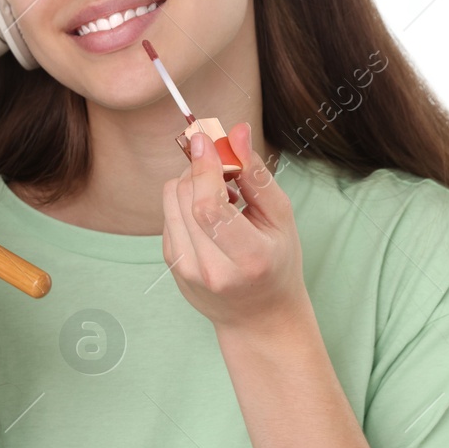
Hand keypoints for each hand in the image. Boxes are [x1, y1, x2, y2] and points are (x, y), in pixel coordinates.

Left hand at [162, 122, 309, 334]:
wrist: (258, 317)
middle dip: (201, 169)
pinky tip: (211, 215)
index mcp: (248, 259)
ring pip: (171, 200)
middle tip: (227, 166)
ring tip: (223, 195)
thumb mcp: (280, 218)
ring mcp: (185, 270)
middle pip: (186, 198)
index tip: (205, 139)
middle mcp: (211, 269)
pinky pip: (168, 213)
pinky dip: (186, 202)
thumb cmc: (277, 263)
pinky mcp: (170, 264)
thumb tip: (237, 131)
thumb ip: (256, 174)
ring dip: (192, 183)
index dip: (203, 168)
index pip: (209, 207)